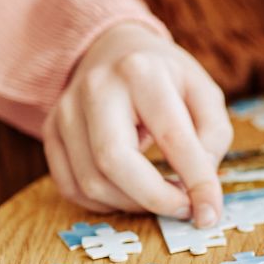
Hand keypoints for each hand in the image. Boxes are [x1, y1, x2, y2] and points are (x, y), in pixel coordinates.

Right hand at [44, 23, 231, 225]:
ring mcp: (65, 110)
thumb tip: (199, 187)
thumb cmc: (168, 78)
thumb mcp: (205, 93)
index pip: (172, 137)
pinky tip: (130, 195)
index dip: (195, 182)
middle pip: (114, 162)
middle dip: (155, 199)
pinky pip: (71, 186)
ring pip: (91, 181)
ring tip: (162, 197)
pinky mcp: (51, 131)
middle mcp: (96, 89)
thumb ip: (213, 137)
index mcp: (143, 73)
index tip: (210, 213)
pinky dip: (105, 203)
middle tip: (183, 209)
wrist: (116, 50)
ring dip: (133, 204)